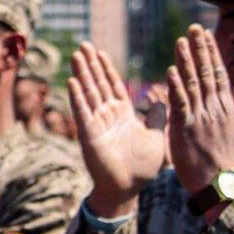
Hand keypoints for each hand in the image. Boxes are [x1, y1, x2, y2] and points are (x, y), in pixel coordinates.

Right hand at [69, 43, 162, 217]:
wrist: (129, 188)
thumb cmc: (142, 167)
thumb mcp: (156, 137)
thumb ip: (157, 118)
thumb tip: (162, 100)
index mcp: (123, 114)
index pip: (113, 86)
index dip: (106, 69)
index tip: (100, 51)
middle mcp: (107, 116)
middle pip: (97, 84)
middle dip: (91, 65)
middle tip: (83, 44)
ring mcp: (96, 124)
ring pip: (88, 94)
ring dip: (81, 74)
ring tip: (76, 56)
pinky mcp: (89, 135)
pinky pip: (82, 113)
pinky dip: (77, 97)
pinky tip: (72, 81)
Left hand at [165, 25, 233, 197]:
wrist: (219, 183)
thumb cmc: (227, 157)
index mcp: (227, 107)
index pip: (218, 73)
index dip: (211, 52)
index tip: (205, 34)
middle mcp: (215, 108)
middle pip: (206, 73)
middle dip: (200, 49)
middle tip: (193, 28)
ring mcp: (201, 118)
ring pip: (193, 84)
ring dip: (185, 61)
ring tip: (180, 41)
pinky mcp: (186, 129)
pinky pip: (180, 104)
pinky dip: (175, 87)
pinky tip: (170, 71)